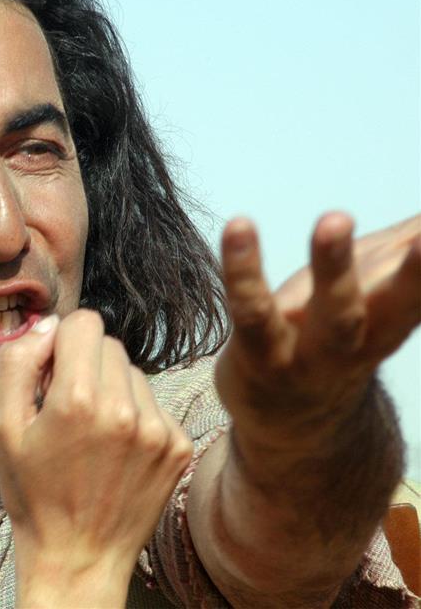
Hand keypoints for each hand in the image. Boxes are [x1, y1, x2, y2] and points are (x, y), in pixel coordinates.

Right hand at [0, 310, 192, 606]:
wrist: (78, 557)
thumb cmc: (33, 493)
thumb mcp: (2, 428)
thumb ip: (17, 363)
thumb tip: (49, 326)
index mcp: (77, 400)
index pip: (85, 322)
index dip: (61, 343)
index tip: (51, 373)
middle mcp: (124, 408)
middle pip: (109, 344)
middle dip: (86, 364)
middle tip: (67, 407)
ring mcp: (157, 429)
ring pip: (133, 373)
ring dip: (112, 389)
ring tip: (93, 433)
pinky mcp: (177, 445)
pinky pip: (154, 403)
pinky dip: (134, 416)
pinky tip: (116, 450)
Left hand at [215, 211, 420, 450]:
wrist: (291, 421)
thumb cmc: (338, 335)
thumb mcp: (378, 292)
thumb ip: (408, 246)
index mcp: (395, 318)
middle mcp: (364, 339)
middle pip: (399, 305)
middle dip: (418, 274)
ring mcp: (312, 354)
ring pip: (332, 314)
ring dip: (334, 267)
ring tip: (335, 220)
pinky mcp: (259, 354)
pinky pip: (252, 311)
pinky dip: (244, 271)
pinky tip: (239, 225)